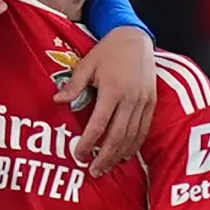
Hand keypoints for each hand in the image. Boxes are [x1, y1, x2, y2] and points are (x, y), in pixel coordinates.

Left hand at [60, 27, 156, 175]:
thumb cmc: (108, 51)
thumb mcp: (87, 64)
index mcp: (112, 90)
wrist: (136, 38)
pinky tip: (124, 155)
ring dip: (118, 155)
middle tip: (92, 171)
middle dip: (104, 157)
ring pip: (132, 136)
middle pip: (117, 136)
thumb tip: (57, 101)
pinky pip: (144, 130)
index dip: (88, 143)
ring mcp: (144, 102)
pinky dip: (134, 145)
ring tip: (105, 167)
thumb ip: (73, 85)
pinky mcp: (152, 103)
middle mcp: (130, 99)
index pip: (99, 125)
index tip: (78, 155)